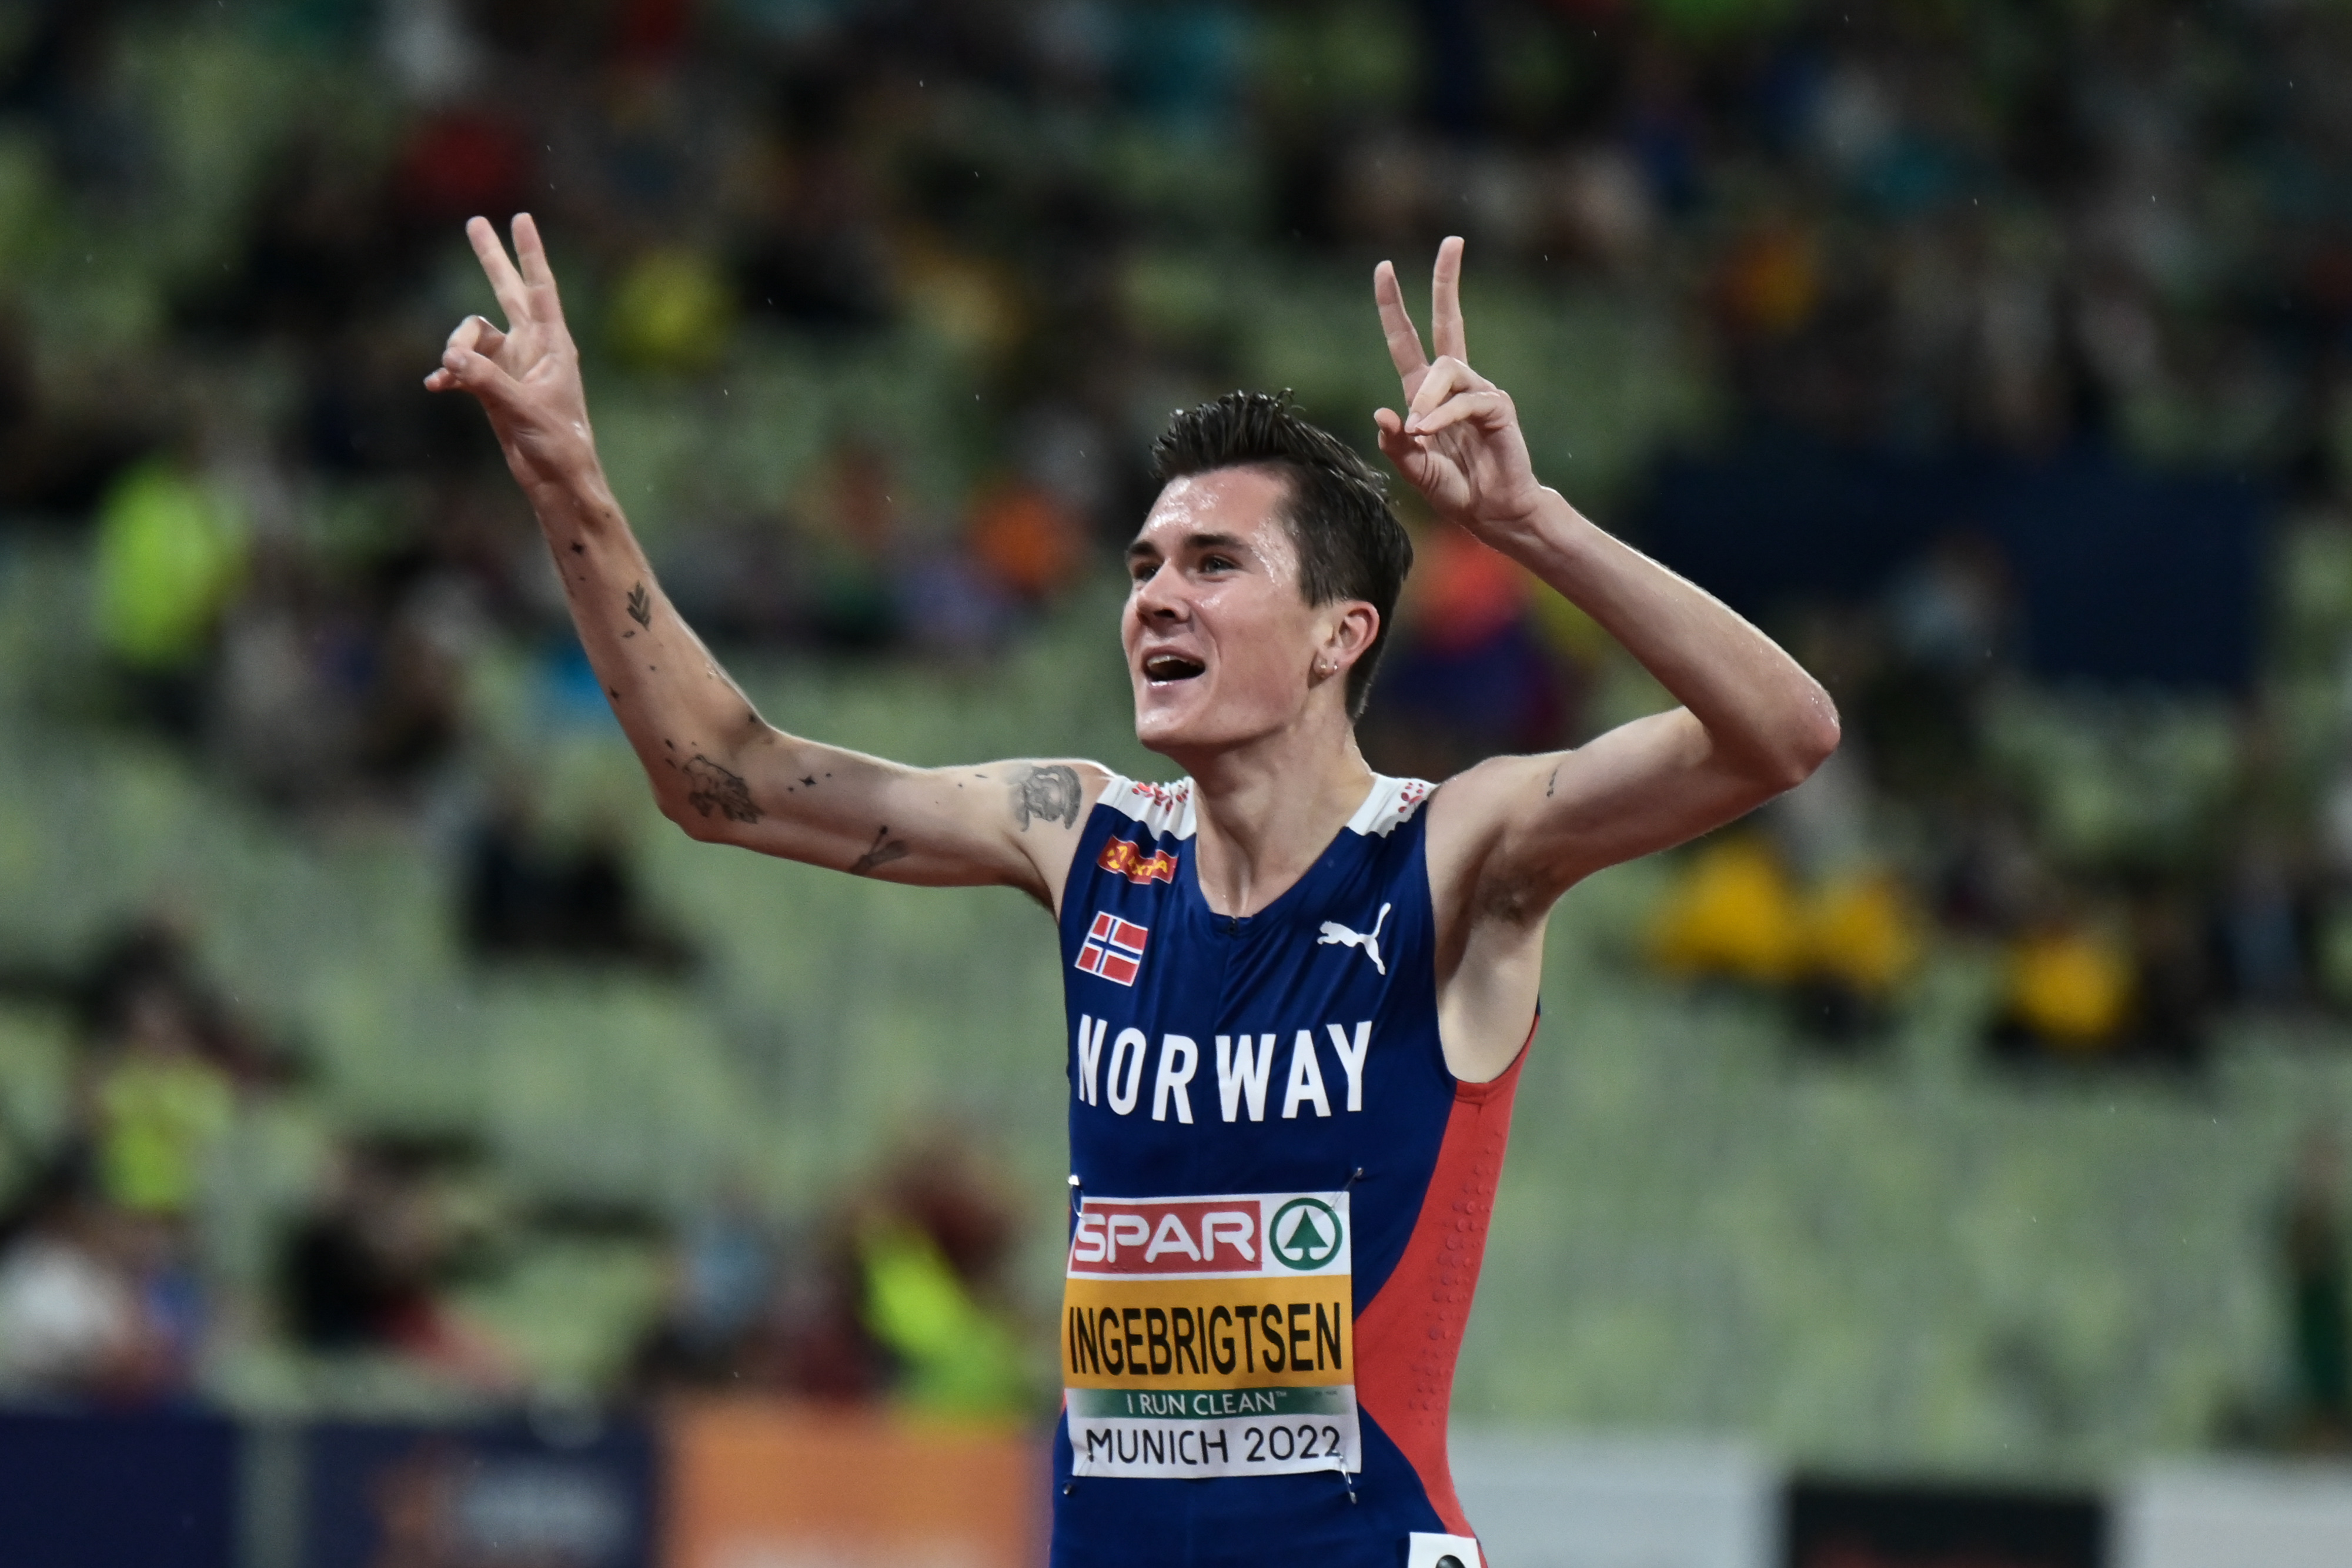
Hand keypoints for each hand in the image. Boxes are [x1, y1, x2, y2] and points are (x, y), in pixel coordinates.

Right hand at [423, 214, 600, 496]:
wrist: (556, 480)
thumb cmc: (557, 444)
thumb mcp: (521, 408)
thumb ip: (485, 380)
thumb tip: (448, 358)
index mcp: (553, 344)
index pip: (540, 288)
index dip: (530, 253)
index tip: (522, 218)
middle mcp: (532, 347)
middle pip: (507, 291)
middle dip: (491, 259)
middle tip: (475, 222)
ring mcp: (511, 365)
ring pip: (472, 335)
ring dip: (455, 349)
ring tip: (448, 373)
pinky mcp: (494, 386)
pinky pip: (462, 367)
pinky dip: (448, 374)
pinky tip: (436, 387)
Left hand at [1372, 236, 1546, 542]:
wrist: (1491, 512)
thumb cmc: (1453, 489)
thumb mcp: (1414, 468)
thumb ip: (1396, 445)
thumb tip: (1382, 416)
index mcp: (1424, 393)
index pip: (1407, 339)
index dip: (1393, 305)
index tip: (1384, 266)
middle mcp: (1452, 384)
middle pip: (1447, 321)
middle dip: (1447, 281)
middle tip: (1452, 241)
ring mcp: (1478, 391)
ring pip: (1447, 369)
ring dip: (1426, 399)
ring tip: (1420, 433)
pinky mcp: (1498, 407)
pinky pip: (1466, 399)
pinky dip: (1444, 415)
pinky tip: (1429, 433)